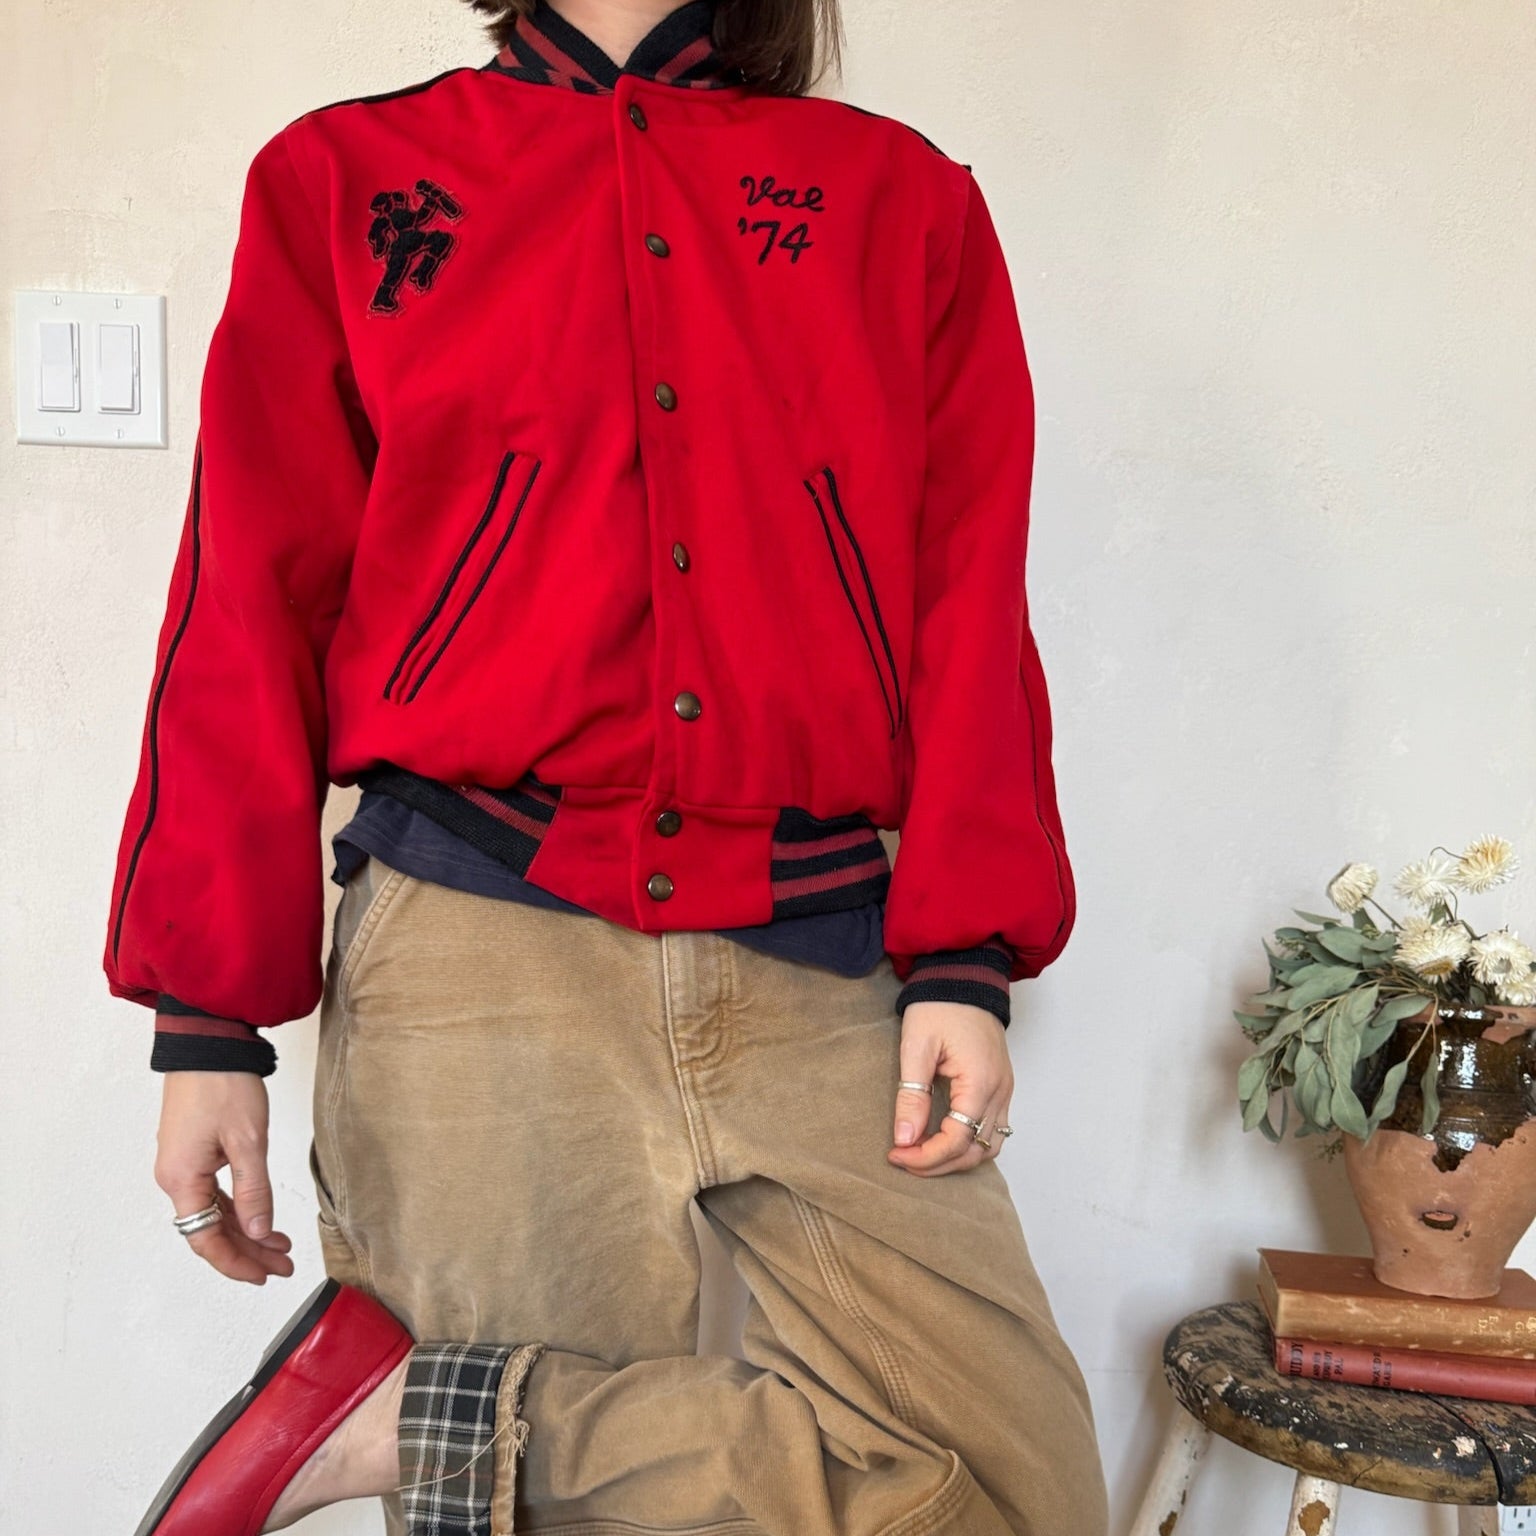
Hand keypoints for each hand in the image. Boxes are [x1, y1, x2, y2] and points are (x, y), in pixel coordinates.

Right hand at [154, 1070, 294, 1283]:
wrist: (208, 1043)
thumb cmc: (223, 1084)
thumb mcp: (247, 1140)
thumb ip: (253, 1190)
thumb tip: (260, 1231)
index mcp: (182, 1180)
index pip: (206, 1239)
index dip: (237, 1262)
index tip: (266, 1274)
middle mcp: (175, 1178)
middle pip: (210, 1231)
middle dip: (248, 1251)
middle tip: (283, 1264)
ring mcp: (182, 1165)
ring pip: (213, 1213)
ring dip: (246, 1231)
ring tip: (280, 1245)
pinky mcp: (192, 1152)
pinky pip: (212, 1193)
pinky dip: (238, 1208)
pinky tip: (260, 1216)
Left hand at [888, 1000, 1012, 1176]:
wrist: (964, 976)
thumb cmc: (940, 1005)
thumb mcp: (917, 1047)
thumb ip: (912, 1095)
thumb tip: (905, 1138)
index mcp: (980, 1082)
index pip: (957, 1140)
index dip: (925, 1156)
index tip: (897, 1154)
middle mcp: (1000, 1091)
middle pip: (976, 1151)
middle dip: (939, 1164)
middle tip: (905, 1160)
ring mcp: (1005, 1090)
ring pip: (989, 1145)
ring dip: (957, 1158)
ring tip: (923, 1155)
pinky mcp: (1001, 1085)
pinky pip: (994, 1129)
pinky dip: (970, 1143)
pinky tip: (943, 1140)